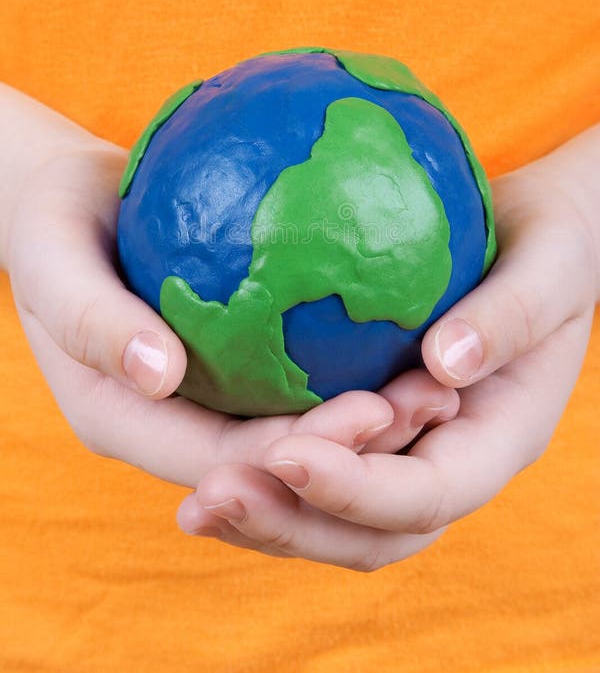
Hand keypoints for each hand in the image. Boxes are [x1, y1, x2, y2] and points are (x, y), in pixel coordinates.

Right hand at [6, 129, 457, 485]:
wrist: (59, 202)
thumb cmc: (48, 223)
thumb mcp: (52, 260)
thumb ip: (94, 320)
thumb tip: (162, 375)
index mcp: (124, 420)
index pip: (224, 461)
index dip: (301, 455)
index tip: (375, 413)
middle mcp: (169, 424)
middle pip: (274, 461)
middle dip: (354, 449)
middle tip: (430, 401)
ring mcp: (200, 398)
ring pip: (293, 425)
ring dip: (366, 415)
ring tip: (439, 380)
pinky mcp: (227, 363)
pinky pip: (291, 374)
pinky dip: (346, 364)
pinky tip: (405, 329)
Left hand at [176, 135, 598, 569]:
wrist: (534, 245)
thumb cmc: (553, 249)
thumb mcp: (550, 268)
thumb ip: (510, 316)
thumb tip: (443, 365)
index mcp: (497, 439)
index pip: (428, 493)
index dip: (359, 488)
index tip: (287, 453)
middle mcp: (450, 461)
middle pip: (371, 534)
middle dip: (291, 526)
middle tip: (208, 501)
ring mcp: (410, 450)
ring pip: (336, 518)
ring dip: (267, 516)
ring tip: (195, 501)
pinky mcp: (372, 427)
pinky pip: (318, 466)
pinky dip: (266, 472)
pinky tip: (208, 451)